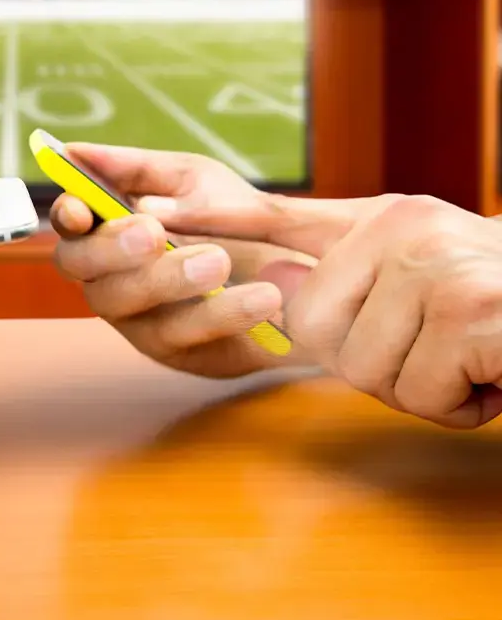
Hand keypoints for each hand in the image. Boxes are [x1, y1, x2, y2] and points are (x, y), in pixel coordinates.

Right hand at [51, 144, 316, 377]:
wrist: (297, 274)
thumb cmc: (228, 220)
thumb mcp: (194, 179)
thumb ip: (141, 169)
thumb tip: (80, 153)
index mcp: (108, 229)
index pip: (70, 223)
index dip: (67, 216)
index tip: (81, 208)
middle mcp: (109, 277)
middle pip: (81, 267)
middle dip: (111, 249)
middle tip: (153, 234)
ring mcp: (137, 319)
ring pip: (128, 304)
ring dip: (169, 280)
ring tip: (220, 261)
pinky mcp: (177, 353)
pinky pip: (186, 337)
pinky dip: (223, 314)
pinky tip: (263, 296)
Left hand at [152, 190, 501, 428]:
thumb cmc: (498, 310)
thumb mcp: (419, 287)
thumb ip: (347, 285)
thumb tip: (276, 286)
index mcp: (382, 219)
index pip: (278, 215)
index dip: (213, 220)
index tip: (152, 216)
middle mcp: (403, 229)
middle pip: (317, 330)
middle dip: (373, 365)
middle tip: (435, 350)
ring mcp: (435, 266)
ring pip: (367, 369)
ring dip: (421, 387)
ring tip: (470, 358)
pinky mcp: (467, 312)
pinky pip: (419, 391)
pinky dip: (458, 404)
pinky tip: (493, 373)